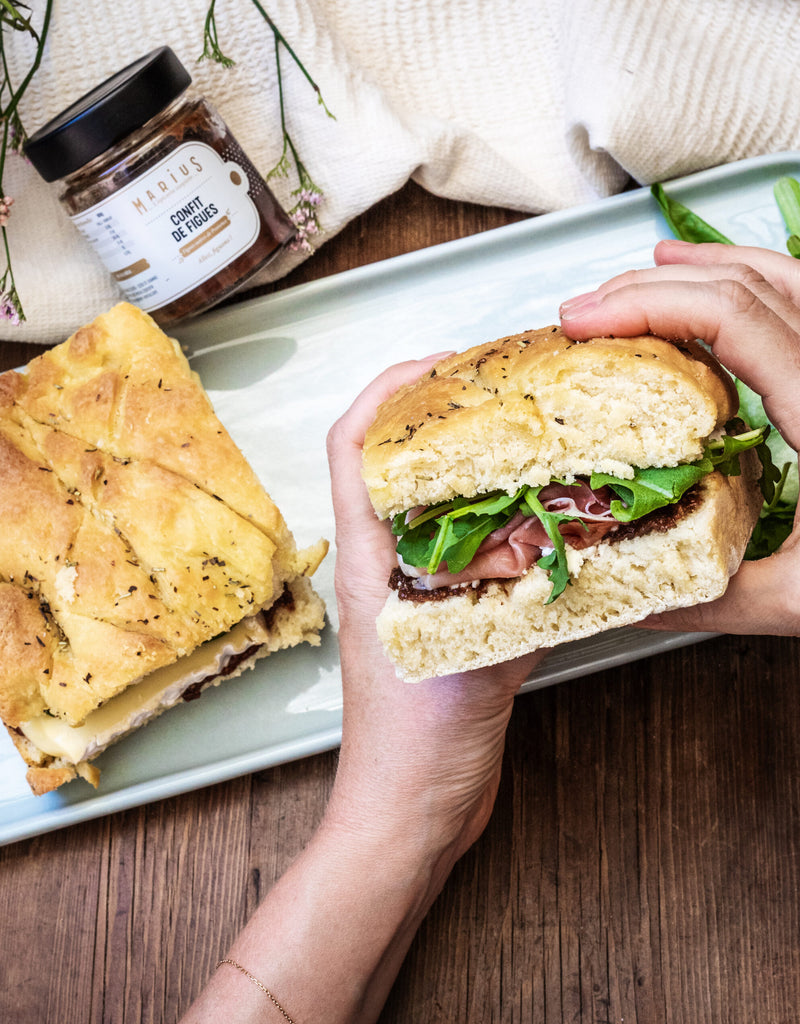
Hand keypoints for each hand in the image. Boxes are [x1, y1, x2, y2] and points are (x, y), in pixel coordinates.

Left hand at [325, 356, 543, 864]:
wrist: (408, 813)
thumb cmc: (410, 750)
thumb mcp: (460, 660)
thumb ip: (503, 602)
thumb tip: (548, 548)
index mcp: (369, 562)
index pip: (354, 447)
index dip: (389, 391)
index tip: (443, 364)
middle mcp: (384, 567)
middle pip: (393, 463)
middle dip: (438, 414)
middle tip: (497, 390)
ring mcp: (413, 593)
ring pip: (432, 502)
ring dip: (470, 465)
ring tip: (523, 440)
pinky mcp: (444, 621)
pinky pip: (470, 551)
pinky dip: (503, 525)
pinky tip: (545, 526)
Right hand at [559, 239, 799, 635]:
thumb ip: (713, 599)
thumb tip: (631, 600)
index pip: (731, 319)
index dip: (645, 305)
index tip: (583, 320)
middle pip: (745, 285)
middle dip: (651, 286)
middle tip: (588, 310)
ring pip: (779, 275)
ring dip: (699, 271)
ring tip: (636, 279)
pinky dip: (747, 280)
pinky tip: (716, 285)